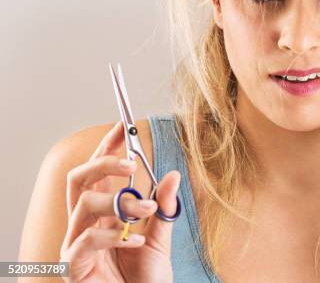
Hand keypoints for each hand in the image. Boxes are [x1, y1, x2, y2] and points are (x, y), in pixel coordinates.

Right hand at [60, 121, 180, 282]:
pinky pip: (86, 240)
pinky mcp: (74, 265)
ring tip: (145, 211)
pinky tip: (136, 239)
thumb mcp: (160, 237)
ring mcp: (76, 243)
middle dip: (103, 164)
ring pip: (82, 205)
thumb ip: (164, 207)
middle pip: (79, 179)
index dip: (107, 146)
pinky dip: (114, 235)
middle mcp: (85, 223)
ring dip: (119, 202)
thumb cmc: (143, 278)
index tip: (123, 125)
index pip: (98, 171)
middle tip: (131, 164)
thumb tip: (172, 174)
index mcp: (103, 212)